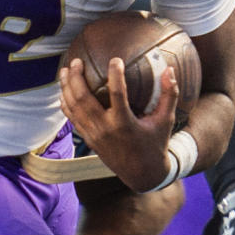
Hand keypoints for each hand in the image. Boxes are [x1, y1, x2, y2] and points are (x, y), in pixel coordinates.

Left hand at [59, 58, 179, 192]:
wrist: (141, 174)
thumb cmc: (155, 144)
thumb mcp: (165, 120)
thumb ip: (169, 94)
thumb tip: (170, 69)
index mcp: (124, 123)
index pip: (116, 93)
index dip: (115, 74)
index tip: (115, 59)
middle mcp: (105, 128)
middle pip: (83, 99)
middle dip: (77, 78)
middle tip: (77, 61)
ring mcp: (93, 134)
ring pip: (73, 107)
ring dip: (67, 87)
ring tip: (66, 69)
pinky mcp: (88, 139)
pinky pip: (72, 118)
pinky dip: (66, 103)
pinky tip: (64, 91)